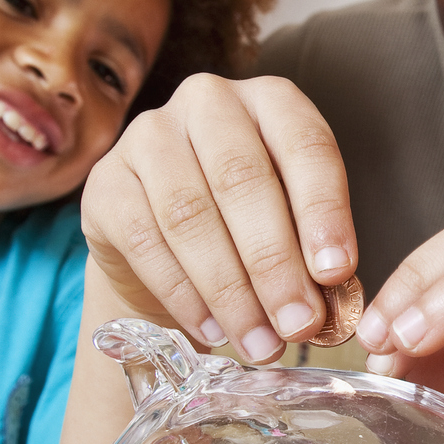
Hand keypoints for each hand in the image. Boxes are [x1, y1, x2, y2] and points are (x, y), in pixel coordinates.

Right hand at [81, 74, 357, 362]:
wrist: (163, 243)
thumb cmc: (246, 226)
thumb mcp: (290, 222)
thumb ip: (311, 252)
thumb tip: (325, 307)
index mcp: (271, 101)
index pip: (305, 146)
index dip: (323, 211)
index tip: (336, 273)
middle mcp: (208, 103)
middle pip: (242, 180)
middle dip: (275, 263)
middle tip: (299, 324)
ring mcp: (149, 136)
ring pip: (190, 214)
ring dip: (230, 290)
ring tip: (260, 343)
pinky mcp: (106, 182)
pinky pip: (144, 240)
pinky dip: (183, 294)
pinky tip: (212, 329)